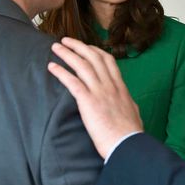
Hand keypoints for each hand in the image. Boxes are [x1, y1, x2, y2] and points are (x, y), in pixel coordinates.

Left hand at [48, 37, 142, 157]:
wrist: (127, 144)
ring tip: (55, 47)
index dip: (95, 51)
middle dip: (78, 46)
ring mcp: (100, 92)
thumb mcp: (133, 112)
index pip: (108, 61)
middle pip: (93, 57)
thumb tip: (128, 101)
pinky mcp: (88, 101)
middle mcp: (110, 85)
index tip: (86, 47)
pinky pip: (72, 82)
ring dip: (67, 54)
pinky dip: (61, 72)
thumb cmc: (130, 133)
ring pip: (82, 65)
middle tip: (65, 40)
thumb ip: (127, 102)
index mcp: (121, 87)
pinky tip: (51, 67)